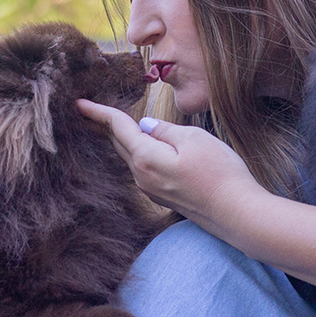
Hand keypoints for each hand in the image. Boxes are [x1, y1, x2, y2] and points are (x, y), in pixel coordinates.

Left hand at [76, 99, 261, 234]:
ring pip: (129, 157)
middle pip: (117, 144)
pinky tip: (138, 147)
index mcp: (146, 157)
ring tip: (108, 125)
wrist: (237, 213)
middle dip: (101, 126)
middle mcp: (142, 176)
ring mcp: (151, 189)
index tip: (78, 103)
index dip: (98, 112)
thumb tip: (146, 126)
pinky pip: (141, 168)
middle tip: (85, 111)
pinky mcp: (162, 196)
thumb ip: (165, 130)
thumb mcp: (194, 139)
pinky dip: (134, 153)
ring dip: (118, 140)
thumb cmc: (220, 173)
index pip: (117, 127)